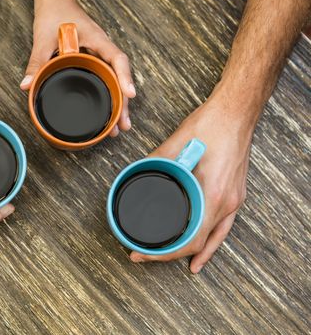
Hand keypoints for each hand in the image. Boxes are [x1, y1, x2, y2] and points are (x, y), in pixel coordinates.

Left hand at [21, 0, 135, 135]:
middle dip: (123, 102)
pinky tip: (107, 111)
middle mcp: (102, 48)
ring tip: (118, 126)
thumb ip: (37, 62)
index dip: (124, 77)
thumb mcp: (43, 38)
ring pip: (114, 80)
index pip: (117, 58)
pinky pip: (105, 78)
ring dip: (118, 103)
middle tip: (123, 124)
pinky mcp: (93, 59)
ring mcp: (99, 54)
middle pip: (119, 76)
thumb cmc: (54, 13)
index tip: (129, 95)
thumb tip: (27, 85)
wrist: (54, 1)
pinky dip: (108, 95)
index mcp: (96, 39)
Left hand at [130, 90, 252, 272]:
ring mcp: (234, 200)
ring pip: (213, 238)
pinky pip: (223, 227)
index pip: (190, 240)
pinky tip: (201, 250)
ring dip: (192, 252)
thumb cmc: (211, 125)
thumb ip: (154, 163)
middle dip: (170, 254)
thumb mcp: (175, 145)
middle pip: (199, 243)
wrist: (236, 112)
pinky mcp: (235, 194)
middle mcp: (227, 203)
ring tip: (170, 260)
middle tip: (146, 255)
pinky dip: (211, 241)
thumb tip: (136, 172)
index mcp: (213, 195)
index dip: (164, 254)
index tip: (143, 255)